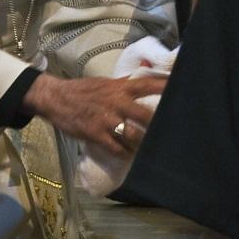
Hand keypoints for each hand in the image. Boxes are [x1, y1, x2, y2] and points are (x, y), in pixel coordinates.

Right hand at [22, 73, 166, 156]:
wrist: (55, 98)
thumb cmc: (83, 90)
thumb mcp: (105, 83)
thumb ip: (125, 85)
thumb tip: (146, 82)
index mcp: (120, 87)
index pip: (148, 84)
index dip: (166, 87)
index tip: (183, 89)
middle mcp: (116, 102)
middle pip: (146, 115)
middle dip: (159, 125)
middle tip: (172, 132)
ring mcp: (106, 119)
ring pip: (133, 135)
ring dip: (144, 143)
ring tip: (152, 149)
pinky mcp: (95, 134)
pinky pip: (116, 148)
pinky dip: (125, 153)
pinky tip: (130, 156)